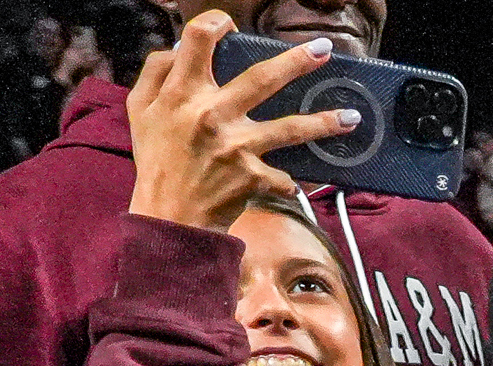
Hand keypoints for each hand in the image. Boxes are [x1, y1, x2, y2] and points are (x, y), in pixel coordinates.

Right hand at [123, 12, 353, 228]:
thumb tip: (181, 47)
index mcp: (182, 93)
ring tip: (351, 116)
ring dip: (323, 122)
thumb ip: (157, 72)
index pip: (199, 42)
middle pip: (261, 79)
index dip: (215, 24)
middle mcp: (211, 115)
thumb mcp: (141, 109)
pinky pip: (281, 178)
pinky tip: (296, 184)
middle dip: (296, 62)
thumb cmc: (157, 158)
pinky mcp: (251, 178)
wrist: (168, 215)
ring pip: (289, 128)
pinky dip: (288, 183)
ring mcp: (235, 147)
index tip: (230, 24)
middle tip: (324, 49)